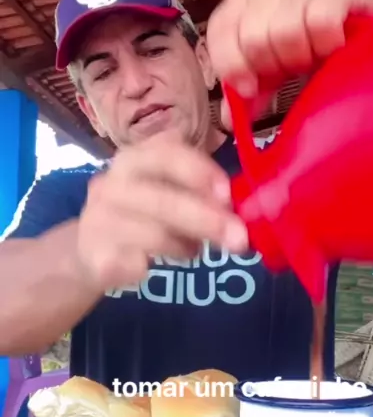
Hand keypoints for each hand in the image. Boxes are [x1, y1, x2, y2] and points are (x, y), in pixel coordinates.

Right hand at [75, 131, 247, 290]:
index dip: (200, 170)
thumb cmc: (140, 213)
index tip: (228, 193)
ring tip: (193, 250)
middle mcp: (111, 184)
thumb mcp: (165, 191)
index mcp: (133, 159)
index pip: (166, 152)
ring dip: (186, 246)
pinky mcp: (95, 255)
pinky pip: (136, 262)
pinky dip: (157, 265)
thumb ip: (196, 193)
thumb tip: (235, 210)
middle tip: (239, 240)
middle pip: (163, 200)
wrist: (88, 249)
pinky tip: (158, 262)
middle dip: (207, 220)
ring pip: (154, 235)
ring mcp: (99, 219)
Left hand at [206, 0, 372, 126]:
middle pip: (254, 36)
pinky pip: (321, 19)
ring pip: (286, 29)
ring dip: (305, 55)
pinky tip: (338, 46)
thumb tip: (226, 118)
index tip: (252, 89)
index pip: (221, 30)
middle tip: (300, 67)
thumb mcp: (277, 72)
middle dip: (276, 65)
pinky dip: (328, 43)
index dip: (233, 66)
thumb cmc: (319, 49)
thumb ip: (250, 91)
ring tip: (320, 55)